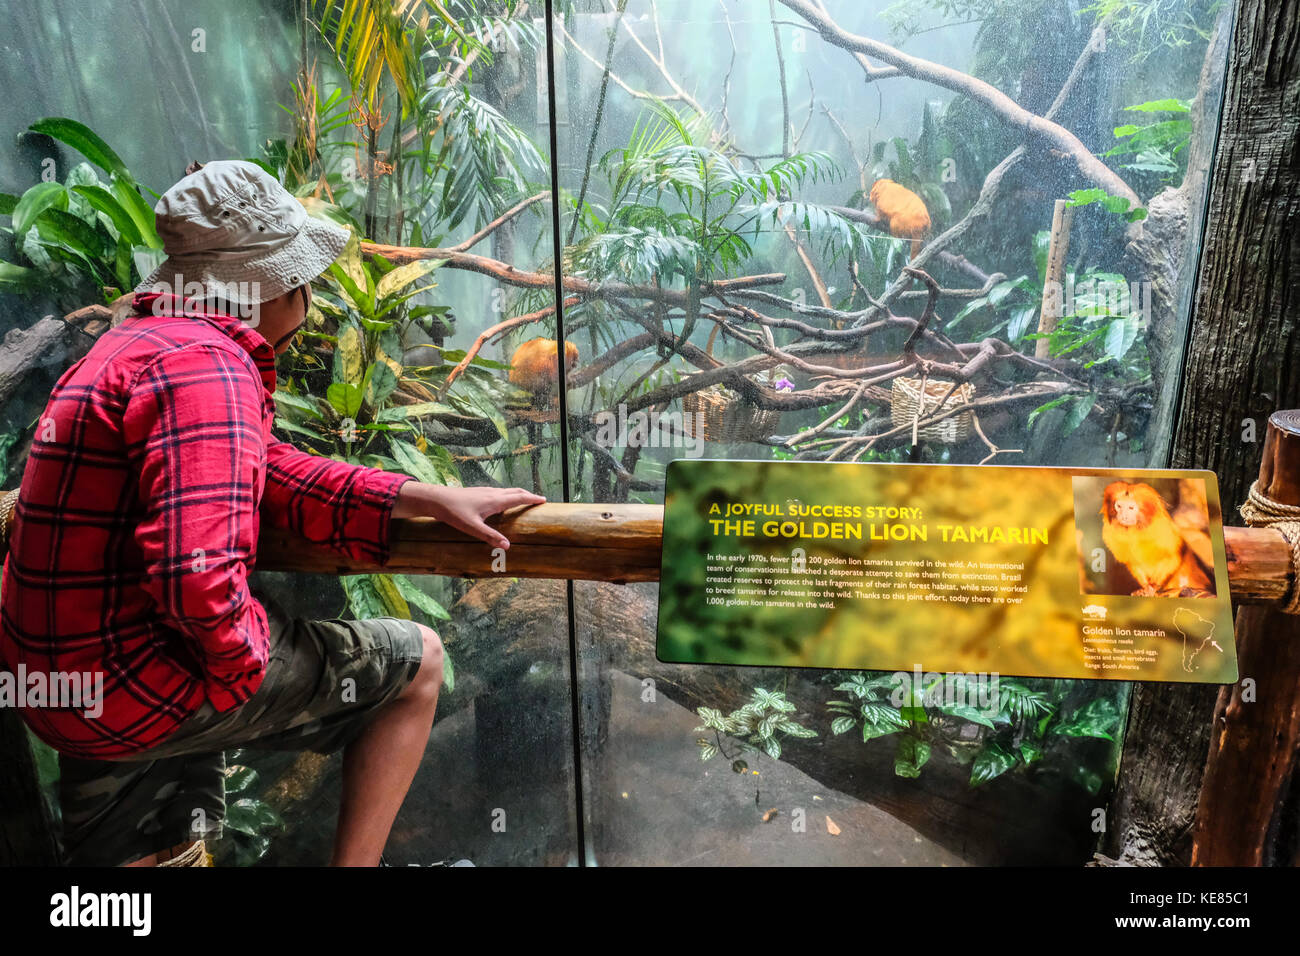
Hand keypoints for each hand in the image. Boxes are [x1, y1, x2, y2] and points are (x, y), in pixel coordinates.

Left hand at [391, 481, 545, 549]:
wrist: (437, 499)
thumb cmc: (454, 513)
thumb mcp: (473, 528)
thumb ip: (490, 537)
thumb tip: (508, 546)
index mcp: (495, 500)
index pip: (519, 498)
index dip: (532, 499)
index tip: (544, 500)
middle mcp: (492, 493)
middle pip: (515, 491)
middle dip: (528, 495)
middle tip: (539, 499)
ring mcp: (485, 491)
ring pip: (507, 490)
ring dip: (518, 494)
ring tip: (524, 499)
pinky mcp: (478, 492)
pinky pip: (499, 492)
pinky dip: (508, 494)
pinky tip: (502, 501)